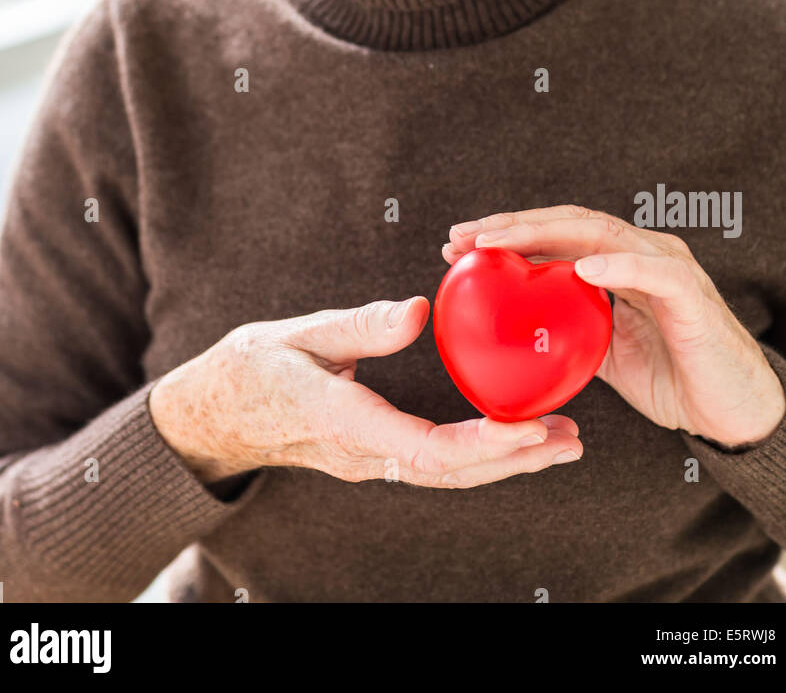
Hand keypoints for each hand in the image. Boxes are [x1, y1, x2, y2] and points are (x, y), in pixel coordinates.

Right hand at [149, 296, 583, 487]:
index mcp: (344, 422)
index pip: (423, 448)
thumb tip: (418, 309)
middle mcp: (361, 454)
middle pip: (449, 472)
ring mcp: (366, 462)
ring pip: (446, 475)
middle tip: (569, 440)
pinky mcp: (371, 455)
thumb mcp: (300, 333)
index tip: (531, 428)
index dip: (483, 445)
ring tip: (562, 442)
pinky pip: (433, 463)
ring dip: (506, 462)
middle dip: (513, 461)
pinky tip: (513, 435)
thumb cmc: (254, 365)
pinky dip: (479, 454)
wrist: (215, 412)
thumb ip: (359, 327)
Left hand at [442, 205, 785, 448]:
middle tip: (463, 237)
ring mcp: (668, 268)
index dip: (508, 233)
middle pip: (571, 222)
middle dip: (513, 225)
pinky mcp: (692, 296)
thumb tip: (509, 331)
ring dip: (546, 234)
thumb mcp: (602, 353)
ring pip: (602, 235)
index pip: (557, 233)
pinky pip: (654, 272)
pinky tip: (580, 268)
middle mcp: (643, 252)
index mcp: (619, 261)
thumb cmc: (670, 377)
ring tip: (501, 243)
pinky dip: (616, 266)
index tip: (457, 244)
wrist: (729, 412)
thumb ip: (566, 330)